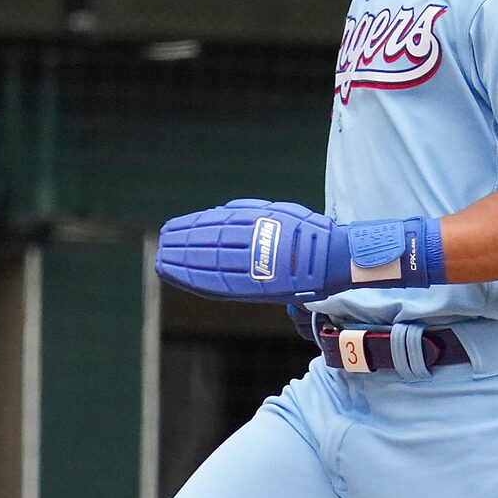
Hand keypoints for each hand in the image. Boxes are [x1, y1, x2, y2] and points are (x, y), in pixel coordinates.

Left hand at [156, 199, 345, 300]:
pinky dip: (200, 282)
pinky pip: (223, 284)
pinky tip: (184, 279)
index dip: (189, 229)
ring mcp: (256, 266)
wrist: (334, 259)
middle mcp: (254, 244)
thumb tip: (215, 213)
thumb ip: (246, 212)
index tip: (170, 230)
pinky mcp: (260, 286)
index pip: (213, 226)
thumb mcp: (277, 211)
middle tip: (163, 244)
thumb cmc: (308, 233)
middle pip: (209, 244)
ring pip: (211, 264)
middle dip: (182, 246)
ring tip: (164, 262)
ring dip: (184, 264)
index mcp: (257, 223)